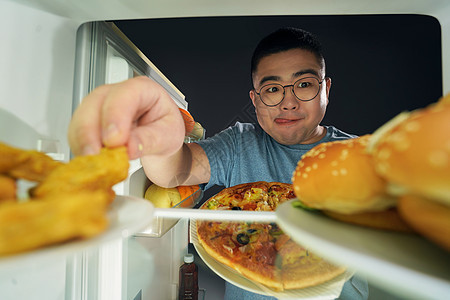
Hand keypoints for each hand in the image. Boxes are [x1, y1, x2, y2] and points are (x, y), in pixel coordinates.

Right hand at [68, 76, 184, 159]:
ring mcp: (100, 105)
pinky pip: (76, 132)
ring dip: (82, 142)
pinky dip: (80, 148)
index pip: (124, 95)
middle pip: (95, 103)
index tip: (113, 140)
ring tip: (93, 162)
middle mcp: (117, 93)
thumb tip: (129, 148)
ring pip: (81, 117)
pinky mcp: (89, 121)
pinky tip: (89, 161)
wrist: (158, 137)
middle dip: (91, 131)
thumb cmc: (165, 129)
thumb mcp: (167, 136)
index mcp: (143, 89)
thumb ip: (149, 140)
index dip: (115, 116)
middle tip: (97, 156)